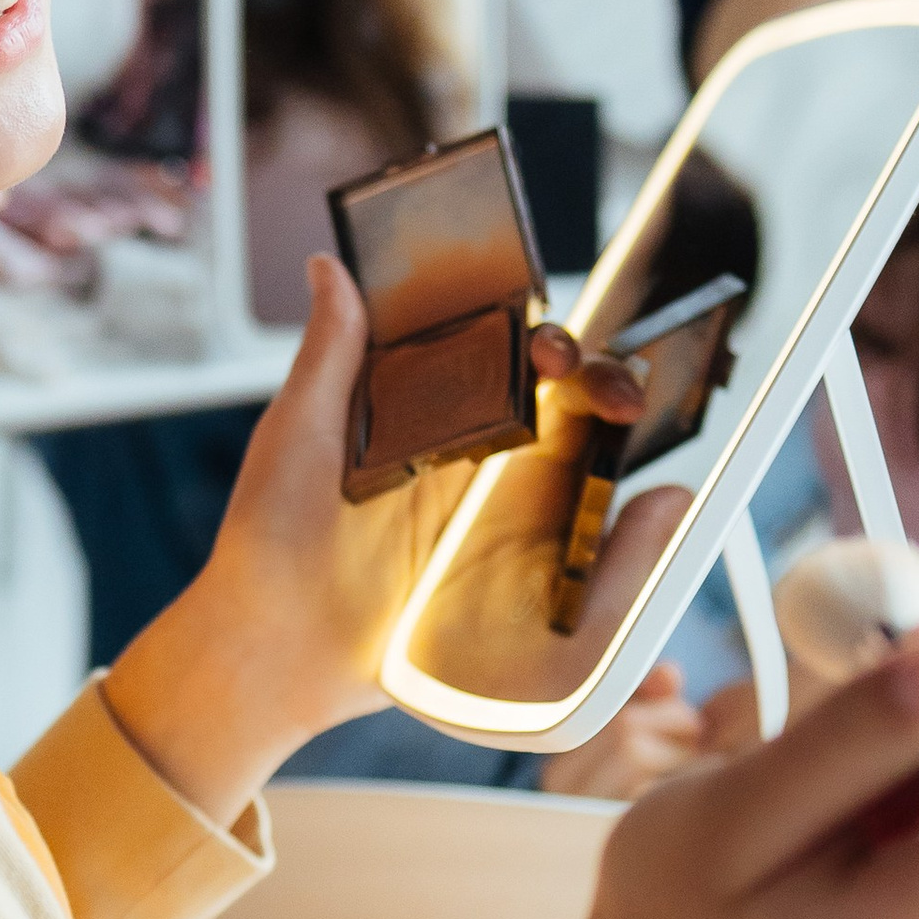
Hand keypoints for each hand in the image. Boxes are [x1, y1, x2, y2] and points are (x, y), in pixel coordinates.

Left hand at [102, 259, 639, 820]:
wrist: (274, 650)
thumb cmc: (269, 539)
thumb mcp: (297, 434)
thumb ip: (330, 354)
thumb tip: (332, 267)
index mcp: (422, 414)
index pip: (498, 357)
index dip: (536, 342)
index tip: (547, 346)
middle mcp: (466, 460)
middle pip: (556, 404)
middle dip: (599, 384)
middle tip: (614, 394)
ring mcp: (490, 519)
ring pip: (577, 465)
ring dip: (617, 444)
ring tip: (636, 431)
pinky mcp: (504, 579)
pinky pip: (572, 547)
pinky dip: (619, 530)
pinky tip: (649, 512)